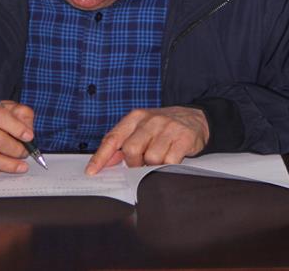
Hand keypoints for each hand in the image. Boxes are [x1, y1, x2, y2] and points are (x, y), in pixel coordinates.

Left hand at [86, 106, 208, 174]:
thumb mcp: (141, 129)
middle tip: (141, 164)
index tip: (92, 171)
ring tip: (159, 159)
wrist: (196, 118)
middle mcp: (152, 120)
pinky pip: (170, 161)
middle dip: (134, 163)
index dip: (101, 156)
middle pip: (132, 149)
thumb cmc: (163, 127)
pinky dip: (168, 166)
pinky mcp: (184, 137)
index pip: (113, 137)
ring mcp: (169, 127)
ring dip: (153, 165)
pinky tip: (171, 160)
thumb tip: (106, 162)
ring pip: (151, 158)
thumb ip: (122, 143)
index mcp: (136, 117)